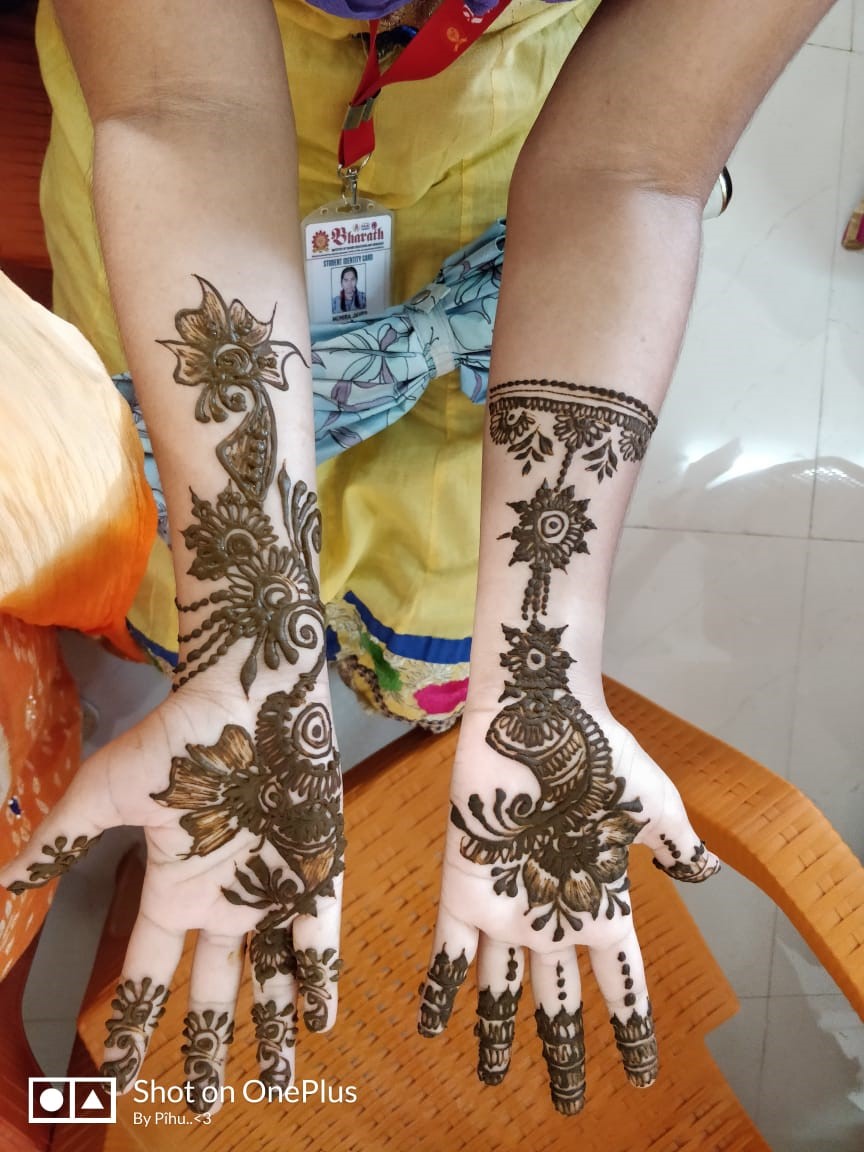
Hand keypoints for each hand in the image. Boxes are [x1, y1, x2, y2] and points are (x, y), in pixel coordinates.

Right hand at [0, 676, 343, 1113]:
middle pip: (215, 992)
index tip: (124, 1078)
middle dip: (208, 1046)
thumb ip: (61, 841)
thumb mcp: (106, 794)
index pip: (150, 973)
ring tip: (278, 1083)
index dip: (138, 1025)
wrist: (247, 694)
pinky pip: (321, 937)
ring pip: (274, 975)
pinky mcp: (316, 869)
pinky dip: (320, 979)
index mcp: (173, 888)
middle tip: (208, 1107)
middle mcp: (223, 900)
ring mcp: (271, 887)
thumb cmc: (177, 738)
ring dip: (273, 1027)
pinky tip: (323, 1019)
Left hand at [418, 696, 718, 1115]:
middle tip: (568, 1103)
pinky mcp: (463, 886)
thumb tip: (706, 875)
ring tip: (492, 1079)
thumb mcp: (655, 804)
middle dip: (563, 1052)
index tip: (641, 1072)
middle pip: (559, 1001)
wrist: (539, 713)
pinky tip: (432, 1027)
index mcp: (604, 901)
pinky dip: (440, 989)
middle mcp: (553, 914)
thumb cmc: (602, 755)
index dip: (631, 1027)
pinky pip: (447, 951)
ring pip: (501, 989)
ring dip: (497, 1035)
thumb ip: (677, 844)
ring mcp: (507, 904)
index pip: (622, 982)